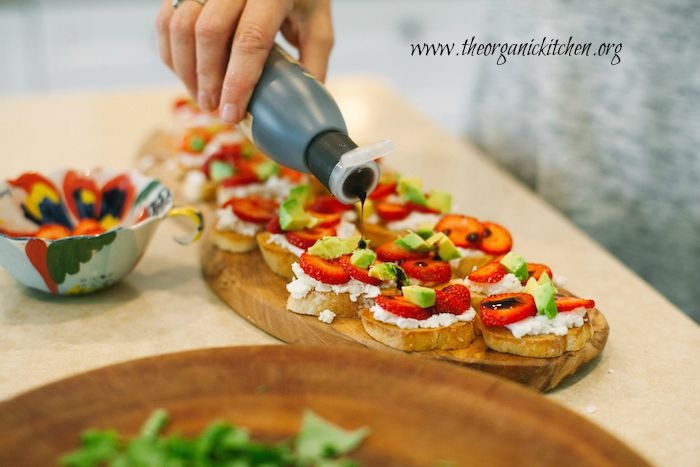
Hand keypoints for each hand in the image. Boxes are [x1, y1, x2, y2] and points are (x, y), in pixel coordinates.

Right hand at [156, 0, 333, 123]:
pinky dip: (170, 53)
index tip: (232, 113)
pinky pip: (166, 19)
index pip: (250, 39)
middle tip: (214, 109)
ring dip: (185, 69)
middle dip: (207, 79)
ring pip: (180, 25)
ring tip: (201, 97)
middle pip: (208, 32)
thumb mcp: (317, 25)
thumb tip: (297, 108)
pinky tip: (186, 74)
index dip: (237, 81)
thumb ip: (311, 62)